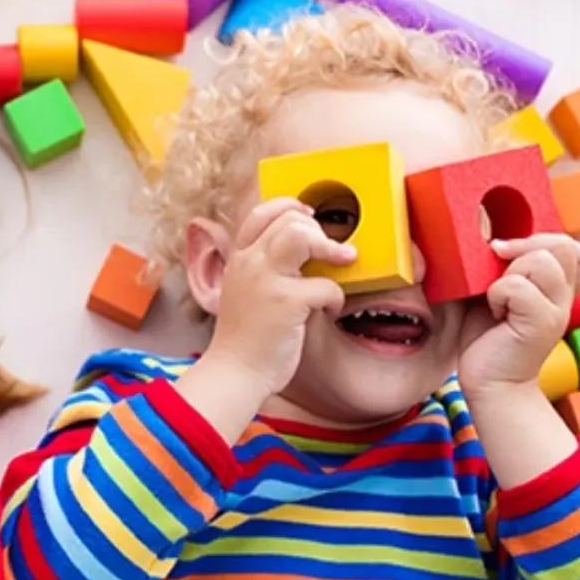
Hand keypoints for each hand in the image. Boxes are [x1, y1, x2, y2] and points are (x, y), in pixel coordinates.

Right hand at [203, 198, 355, 395]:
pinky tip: (329, 311)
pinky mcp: (287, 301)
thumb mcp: (245, 292)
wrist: (235, 372)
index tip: (310, 217)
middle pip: (289, 220)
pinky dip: (336, 298)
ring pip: (302, 235)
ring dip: (330, 246)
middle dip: (318, 231)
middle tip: (333, 251)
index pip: (261, 213)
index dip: (291, 207)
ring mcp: (266, 280)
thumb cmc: (245, 338)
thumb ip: (265, 270)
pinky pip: (326, 284)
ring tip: (344, 260)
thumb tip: (305, 251)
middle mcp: (249, 263)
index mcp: (238, 259)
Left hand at [458, 234, 579, 400]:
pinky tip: (496, 314)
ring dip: (508, 274)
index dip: (542, 239)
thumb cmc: (488, 339)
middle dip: (524, 248)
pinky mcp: (542, 324)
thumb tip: (491, 238)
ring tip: (498, 299)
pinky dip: (498, 294)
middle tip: (498, 271)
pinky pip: (517, 287)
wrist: (491, 384)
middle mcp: (563, 297)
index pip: (571, 246)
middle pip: (562, 245)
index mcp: (555, 287)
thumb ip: (502, 268)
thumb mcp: (494, 293)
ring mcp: (557, 310)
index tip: (507, 253)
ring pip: (541, 261)